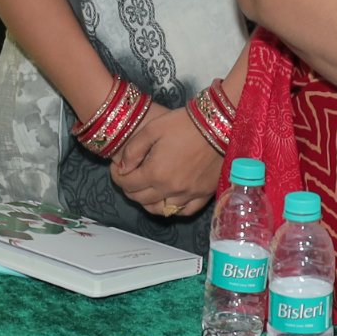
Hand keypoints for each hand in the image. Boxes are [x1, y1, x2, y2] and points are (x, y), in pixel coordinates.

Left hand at [109, 101, 222, 219]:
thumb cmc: (186, 123)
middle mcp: (171, 189)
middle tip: (130, 176)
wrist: (219, 123)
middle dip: (130, 188)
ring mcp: (189, 194)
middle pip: (141, 199)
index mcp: (155, 172)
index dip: (117, 176)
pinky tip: (169, 199)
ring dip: (149, 202)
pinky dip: (173, 209)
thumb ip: (133, 150)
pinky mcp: (204, 194)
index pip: (127, 184)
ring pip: (160, 210)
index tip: (118, 168)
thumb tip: (123, 168)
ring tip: (148, 188)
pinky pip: (185, 211)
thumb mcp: (152, 129)